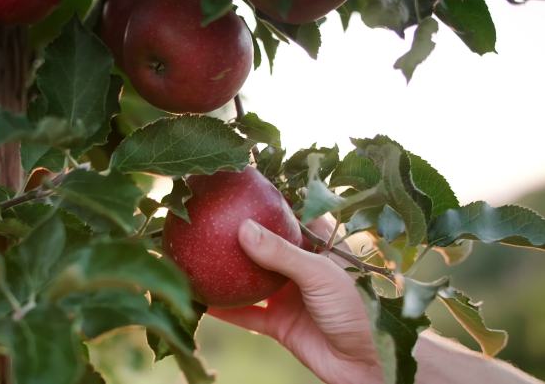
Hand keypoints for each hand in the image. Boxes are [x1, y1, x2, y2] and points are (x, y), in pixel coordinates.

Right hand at [208, 218, 382, 383]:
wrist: (353, 365)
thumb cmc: (348, 311)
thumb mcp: (318, 275)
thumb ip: (281, 253)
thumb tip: (243, 228)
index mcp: (317, 248)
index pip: (293, 216)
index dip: (272, 201)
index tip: (244, 188)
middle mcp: (299, 268)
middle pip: (266, 246)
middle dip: (241, 234)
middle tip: (212, 218)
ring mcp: (285, 295)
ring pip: (250, 279)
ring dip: (228, 273)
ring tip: (199, 257)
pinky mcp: (275, 321)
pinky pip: (244, 313)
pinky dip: (224, 309)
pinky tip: (201, 300)